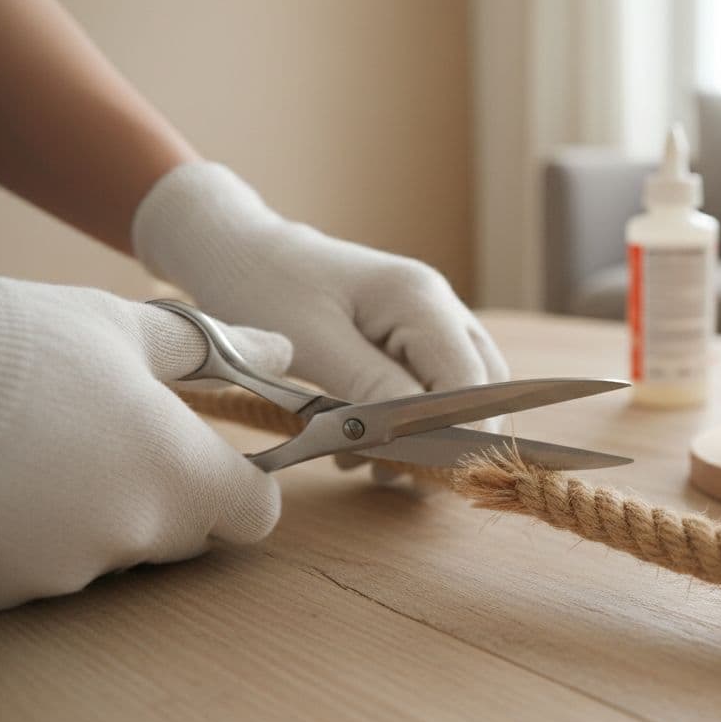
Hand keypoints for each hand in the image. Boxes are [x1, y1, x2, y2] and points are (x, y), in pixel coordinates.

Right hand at [0, 275, 292, 610]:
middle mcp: (127, 538)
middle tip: (106, 427)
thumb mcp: (113, 325)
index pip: (255, 514)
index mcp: (175, 477)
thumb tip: (280, 350)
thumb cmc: (3, 344)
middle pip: (181, 530)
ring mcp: (56, 573)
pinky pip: (40, 564)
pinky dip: (32, 530)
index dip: (244, 484)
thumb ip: (212, 350)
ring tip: (35, 441)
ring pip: (108, 547)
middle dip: (163, 487)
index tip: (217, 453)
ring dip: (91, 507)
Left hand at [131, 163, 509, 467]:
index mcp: (419, 299)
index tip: (414, 469)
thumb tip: (421, 434)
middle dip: (447, 436)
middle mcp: (437, 304)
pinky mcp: (408, 333)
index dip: (456, 431)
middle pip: (482, 386)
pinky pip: (433, 383)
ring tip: (367, 462)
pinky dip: (408, 420)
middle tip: (392, 471)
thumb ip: (374, 387)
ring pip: (461, 388)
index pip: (471, 380)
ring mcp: (428, 316)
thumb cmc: (265, 288)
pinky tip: (362, 444)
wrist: (238, 251)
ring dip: (426, 433)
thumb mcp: (314, 345)